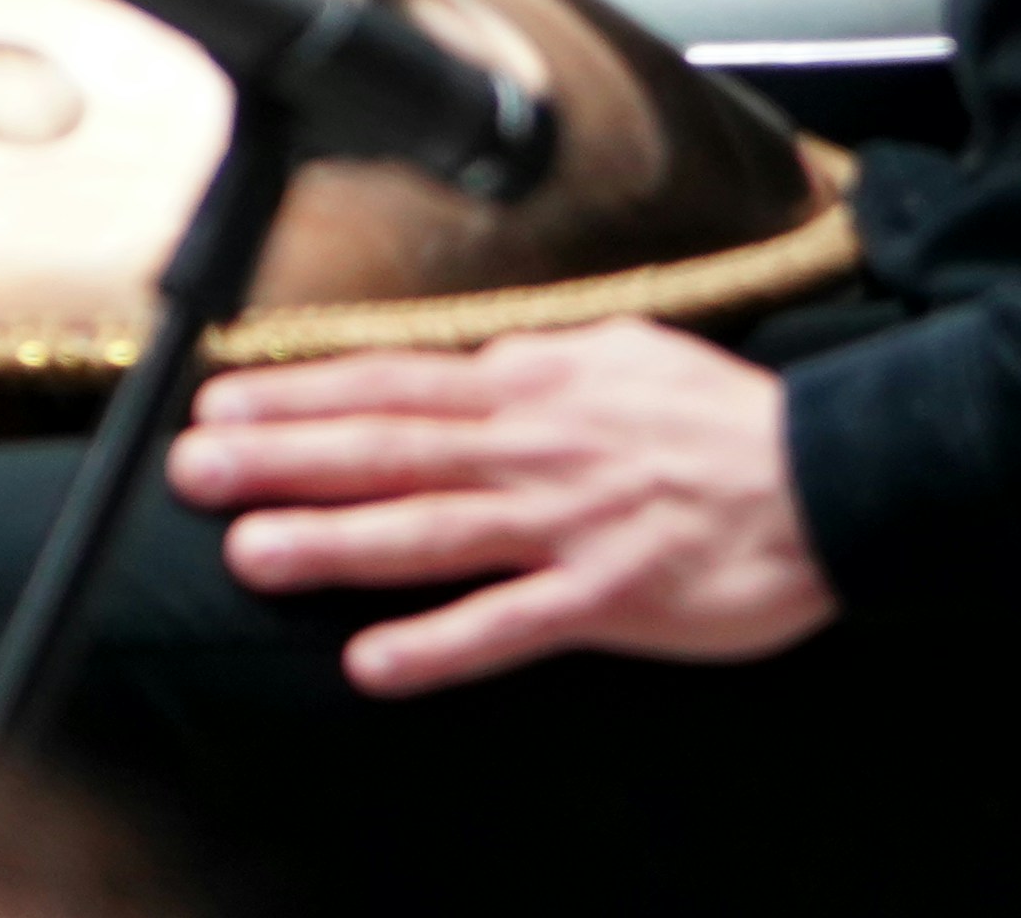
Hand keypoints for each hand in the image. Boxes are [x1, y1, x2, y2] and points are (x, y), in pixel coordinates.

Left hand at [164, 325, 835, 692]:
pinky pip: (510, 624)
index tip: (219, 399)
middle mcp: (535, 447)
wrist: (828, 475)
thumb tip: (466, 368)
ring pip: (431, 529)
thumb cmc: (721, 420)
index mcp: (534, 386)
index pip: (394, 383)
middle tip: (193, 465)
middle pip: (389, 448)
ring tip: (249, 550)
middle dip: (285, 454)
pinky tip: (373, 665)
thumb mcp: (619, 356)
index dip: (301, 392)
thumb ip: (534, 368)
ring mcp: (566, 523)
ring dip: (335, 540)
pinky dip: (441, 643)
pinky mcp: (607, 597)